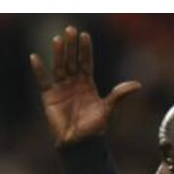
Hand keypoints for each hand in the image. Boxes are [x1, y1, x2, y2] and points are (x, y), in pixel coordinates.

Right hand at [30, 26, 141, 146]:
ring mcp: (61, 89)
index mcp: (87, 84)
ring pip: (59, 66)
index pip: (86, 62)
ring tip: (58, 39)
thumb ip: (119, 95)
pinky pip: (42, 80)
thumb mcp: (108, 109)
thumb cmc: (94, 128)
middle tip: (71, 29)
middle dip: (72, 46)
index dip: (85, 49)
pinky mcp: (49, 97)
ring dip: (58, 53)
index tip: (85, 35)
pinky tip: (35, 56)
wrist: (79, 144)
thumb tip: (138, 85)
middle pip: (72, 60)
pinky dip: (38, 69)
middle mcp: (73, 83)